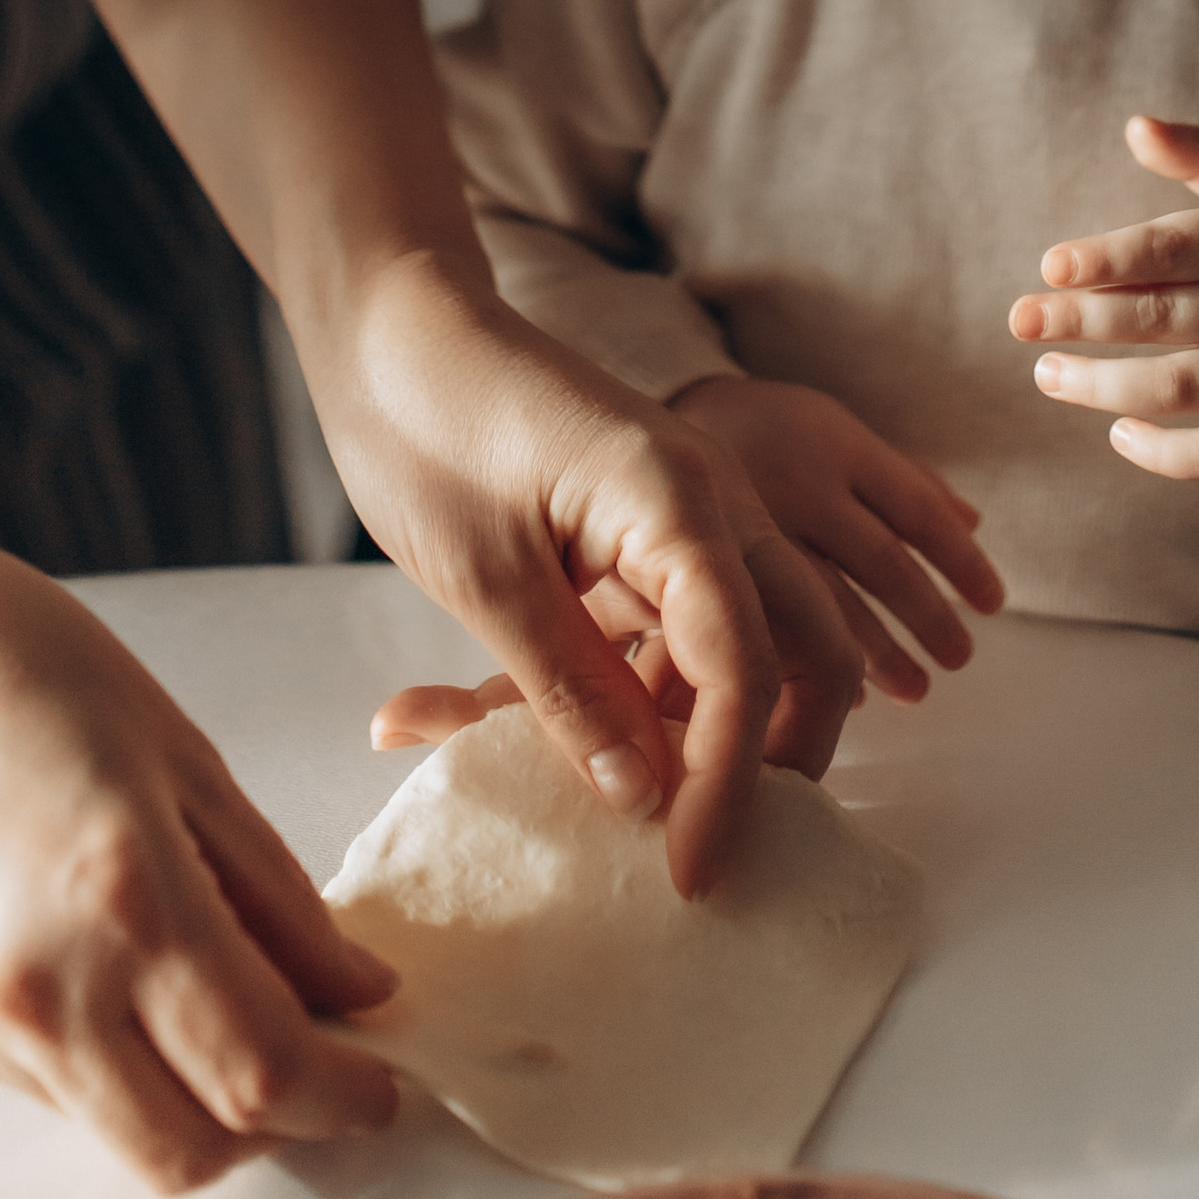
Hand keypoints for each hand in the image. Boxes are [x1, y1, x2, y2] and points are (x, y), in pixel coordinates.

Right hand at [0, 526, 401, 1195]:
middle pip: (194, 1151)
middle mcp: (47, 990)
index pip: (262, 1071)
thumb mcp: (183, 756)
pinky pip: (59, 1094)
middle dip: (279, 1128)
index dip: (342, 1096)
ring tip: (240, 1016)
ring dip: (200, 1109)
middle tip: (326, 1063)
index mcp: (128, 899)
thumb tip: (355, 990)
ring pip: (122, 1137)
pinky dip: (124, 1072)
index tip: (383, 1081)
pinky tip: (142, 987)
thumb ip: (274, 893)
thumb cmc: (20, 665)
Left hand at [314, 253, 865, 897]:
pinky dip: (652, 695)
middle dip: (774, 759)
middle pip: (805, 649)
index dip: (729, 782)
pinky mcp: (644, 532)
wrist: (393, 325)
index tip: (689, 873)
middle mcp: (713, 505)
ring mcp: (686, 516)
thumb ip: (572, 691)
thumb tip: (648, 799)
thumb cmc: (428, 428)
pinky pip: (682, 627)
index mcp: (684, 504)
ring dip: (711, 732)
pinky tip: (573, 742)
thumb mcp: (486, 577)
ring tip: (629, 809)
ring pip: (751, 644)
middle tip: (704, 849)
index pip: (750, 666)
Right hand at [670, 378, 1003, 698]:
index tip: (992, 602)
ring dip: (880, 653)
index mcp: (839, 446)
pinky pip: (771, 623)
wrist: (657, 413)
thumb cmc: (771, 434)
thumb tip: (973, 524)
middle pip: (883, 561)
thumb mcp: (835, 433)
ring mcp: (754, 525)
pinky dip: (813, 659)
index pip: (918, 510)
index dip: (961, 560)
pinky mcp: (714, 563)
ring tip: (918, 690)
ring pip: (830, 601)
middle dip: (928, 617)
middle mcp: (802, 484)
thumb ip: (902, 477)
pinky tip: (844, 693)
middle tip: (959, 658)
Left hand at [1006, 114, 1198, 477]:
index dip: (1111, 257)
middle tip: (1022, 319)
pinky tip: (1118, 431)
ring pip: (1180, 387)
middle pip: (1164, 317)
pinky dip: (1161, 453)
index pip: (1178, 247)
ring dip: (1103, 386)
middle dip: (1083, 319)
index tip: (1051, 265)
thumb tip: (1135, 126)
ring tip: (1047, 374)